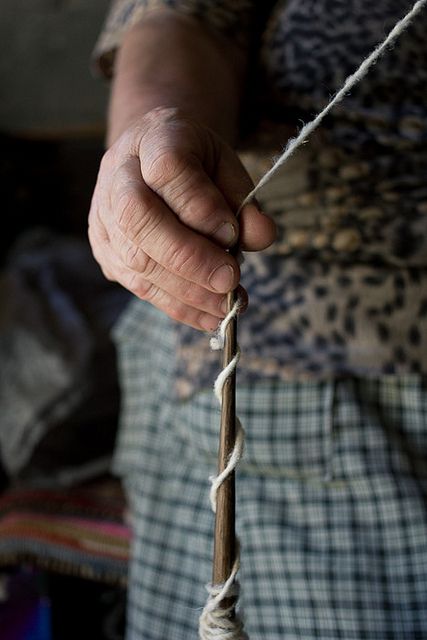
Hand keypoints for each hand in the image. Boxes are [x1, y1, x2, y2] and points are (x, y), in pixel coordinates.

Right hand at [89, 107, 275, 330]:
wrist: (151, 159)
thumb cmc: (195, 164)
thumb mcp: (227, 167)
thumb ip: (244, 200)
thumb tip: (262, 236)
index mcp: (152, 139)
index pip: (168, 169)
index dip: (200, 206)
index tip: (232, 234)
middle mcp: (117, 177)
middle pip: (139, 219)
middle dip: (189, 257)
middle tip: (230, 279)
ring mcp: (104, 217)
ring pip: (137, 260)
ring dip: (188, 290)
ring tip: (228, 305)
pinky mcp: (106, 252)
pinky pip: (140, 286)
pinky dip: (179, 306)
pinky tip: (209, 316)